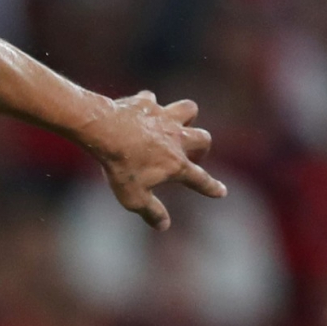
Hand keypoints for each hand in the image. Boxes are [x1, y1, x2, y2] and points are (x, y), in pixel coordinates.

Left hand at [82, 90, 226, 230]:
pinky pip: (151, 100)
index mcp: (176, 164)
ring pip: (189, 109)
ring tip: (175, 126)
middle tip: (192, 154)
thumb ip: (151, 212)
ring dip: (186, 117)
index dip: (211, 187)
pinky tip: (139, 111)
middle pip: (203, 138)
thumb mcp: (134, 198)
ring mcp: (163, 118)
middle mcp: (176, 138)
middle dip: (202, 147)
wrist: (105, 132)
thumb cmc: (120, 167)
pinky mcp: (146, 103)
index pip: (200, 179)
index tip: (221, 192)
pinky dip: (147, 106)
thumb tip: (164, 226)